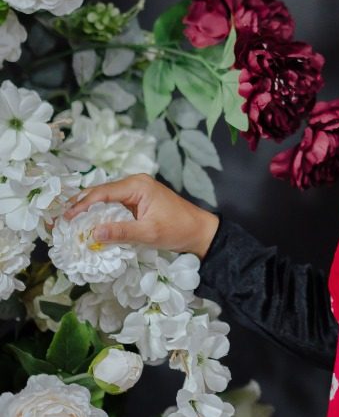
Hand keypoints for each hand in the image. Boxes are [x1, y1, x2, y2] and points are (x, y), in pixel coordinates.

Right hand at [62, 174, 219, 258]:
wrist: (200, 231)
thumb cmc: (179, 229)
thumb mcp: (149, 233)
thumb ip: (121, 232)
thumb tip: (93, 233)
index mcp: (138, 185)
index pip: (103, 192)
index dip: (82, 205)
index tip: (65, 219)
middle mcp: (136, 183)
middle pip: (101, 193)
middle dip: (80, 206)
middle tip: (61, 222)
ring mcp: (137, 192)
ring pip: (106, 199)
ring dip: (89, 211)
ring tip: (70, 224)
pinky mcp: (139, 201)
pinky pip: (114, 205)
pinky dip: (101, 214)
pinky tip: (90, 225)